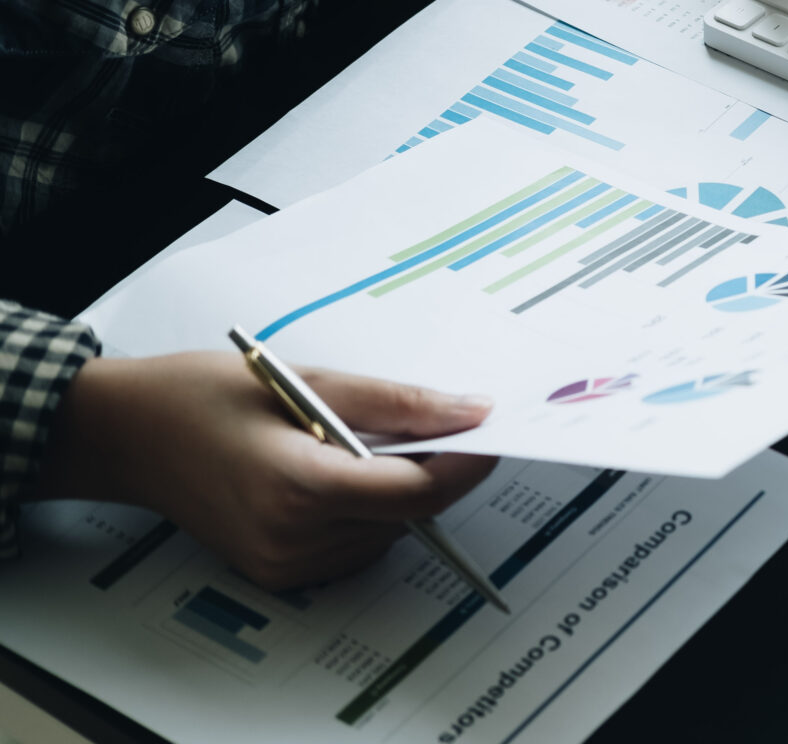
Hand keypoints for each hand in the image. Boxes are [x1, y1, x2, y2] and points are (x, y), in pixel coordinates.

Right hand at [37, 352, 497, 590]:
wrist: (127, 433)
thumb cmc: (204, 396)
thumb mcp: (307, 381)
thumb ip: (397, 403)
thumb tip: (472, 411)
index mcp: (299, 487)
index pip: (416, 491)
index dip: (466, 463)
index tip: (495, 433)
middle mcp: (292, 538)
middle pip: (407, 513)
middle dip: (436, 469)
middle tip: (442, 422)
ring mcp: (282, 563)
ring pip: (387, 533)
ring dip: (398, 491)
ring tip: (363, 441)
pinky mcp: (275, 572)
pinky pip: (354, 546)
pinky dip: (366, 511)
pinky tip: (337, 471)